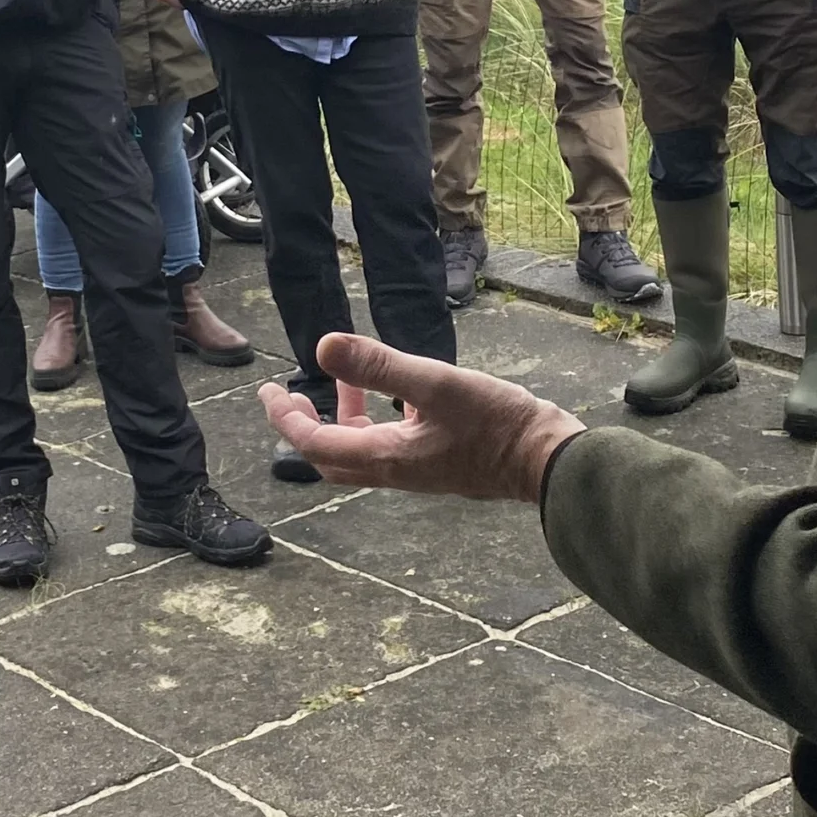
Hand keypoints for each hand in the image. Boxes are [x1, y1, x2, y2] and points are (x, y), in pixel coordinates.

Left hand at [259, 332, 583, 503]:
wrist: (548, 461)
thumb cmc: (498, 423)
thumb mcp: (436, 384)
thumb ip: (380, 366)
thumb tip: (323, 345)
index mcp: (386, 455)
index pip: (314, 445)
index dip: (285, 418)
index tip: (267, 391)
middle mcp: (395, 470)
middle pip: (329, 457)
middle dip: (302, 426)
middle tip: (286, 396)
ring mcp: (416, 470)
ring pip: (358, 453)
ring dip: (338, 422)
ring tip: (340, 384)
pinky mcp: (436, 464)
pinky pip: (388, 448)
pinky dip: (373, 423)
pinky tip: (395, 397)